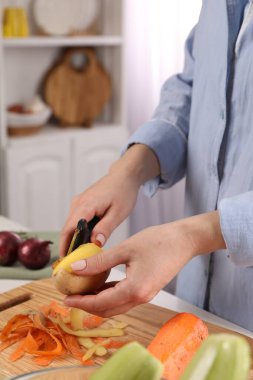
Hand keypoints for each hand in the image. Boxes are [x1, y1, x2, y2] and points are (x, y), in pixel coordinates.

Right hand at [59, 170, 138, 256]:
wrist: (124, 176)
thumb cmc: (123, 192)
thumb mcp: (118, 213)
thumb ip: (105, 228)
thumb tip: (95, 244)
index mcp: (86, 205)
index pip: (69, 229)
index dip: (65, 246)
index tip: (66, 261)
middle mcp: (78, 203)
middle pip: (67, 228)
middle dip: (67, 246)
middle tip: (72, 264)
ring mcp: (78, 202)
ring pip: (71, 225)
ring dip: (72, 239)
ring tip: (79, 257)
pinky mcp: (81, 203)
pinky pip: (75, 220)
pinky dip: (77, 232)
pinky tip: (85, 242)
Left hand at [64, 211, 225, 316]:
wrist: (184, 241)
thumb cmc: (158, 241)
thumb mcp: (125, 248)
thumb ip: (100, 261)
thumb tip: (75, 269)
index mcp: (135, 289)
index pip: (101, 303)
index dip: (82, 303)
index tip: (65, 299)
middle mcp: (140, 298)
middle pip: (108, 310)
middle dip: (87, 306)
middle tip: (70, 297)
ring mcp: (145, 295)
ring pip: (116, 306)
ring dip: (98, 302)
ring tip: (82, 291)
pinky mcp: (147, 290)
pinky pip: (124, 298)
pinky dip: (110, 295)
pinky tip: (100, 285)